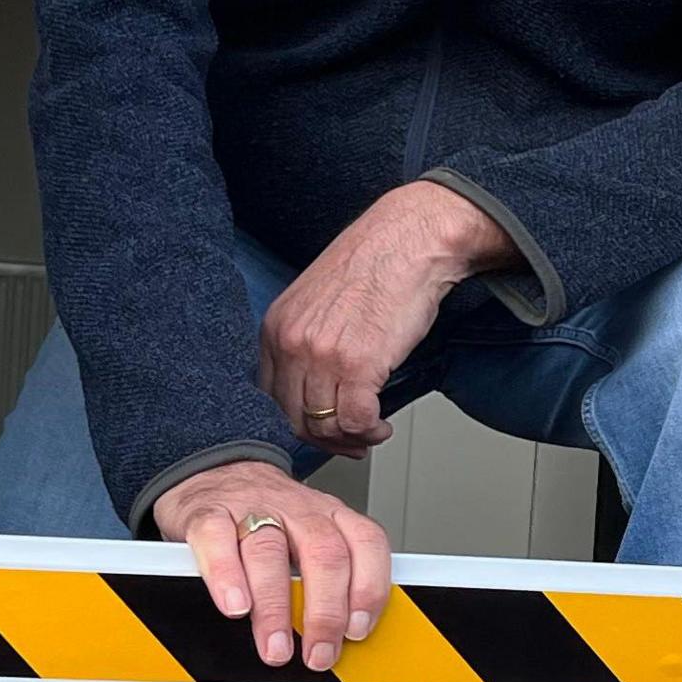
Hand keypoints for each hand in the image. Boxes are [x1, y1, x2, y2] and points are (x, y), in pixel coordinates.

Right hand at [149, 461, 389, 670]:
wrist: (215, 471)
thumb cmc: (268, 517)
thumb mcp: (309, 538)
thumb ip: (331, 579)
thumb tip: (345, 638)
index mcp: (330, 515)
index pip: (366, 543)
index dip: (368, 589)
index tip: (358, 631)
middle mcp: (297, 509)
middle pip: (322, 553)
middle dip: (324, 612)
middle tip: (317, 654)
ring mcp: (252, 508)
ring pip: (269, 550)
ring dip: (275, 607)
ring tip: (275, 646)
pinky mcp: (207, 514)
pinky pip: (218, 540)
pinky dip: (226, 576)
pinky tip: (235, 606)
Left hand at [260, 181, 512, 454]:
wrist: (411, 239)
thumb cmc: (377, 263)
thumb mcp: (319, 300)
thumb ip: (307, 339)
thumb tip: (314, 383)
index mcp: (278, 326)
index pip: (270, 396)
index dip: (297, 421)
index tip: (318, 428)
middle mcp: (293, 342)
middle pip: (293, 417)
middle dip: (323, 438)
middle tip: (346, 441)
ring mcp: (323, 355)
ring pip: (324, 424)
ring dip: (350, 438)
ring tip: (369, 430)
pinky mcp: (359, 365)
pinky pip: (356, 420)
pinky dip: (370, 431)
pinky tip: (380, 425)